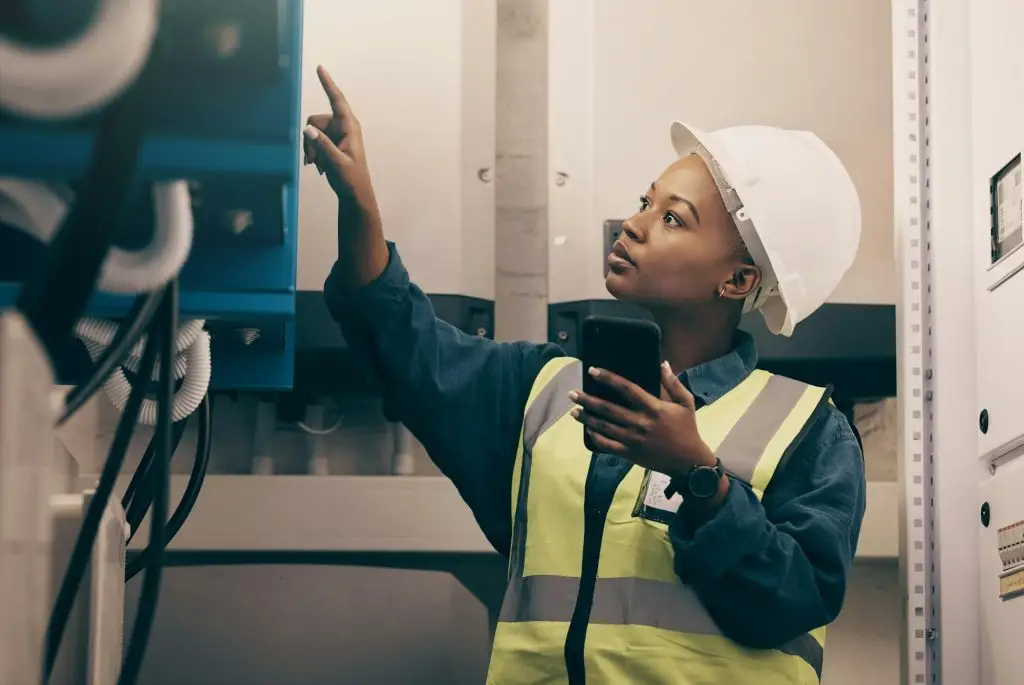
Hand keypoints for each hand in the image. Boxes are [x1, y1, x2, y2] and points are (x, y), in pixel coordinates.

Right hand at [303, 65, 381, 233]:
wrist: (354, 194)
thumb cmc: (351, 179)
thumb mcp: (337, 163)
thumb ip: (323, 145)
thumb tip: (307, 129)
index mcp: (350, 127)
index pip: (338, 101)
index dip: (328, 84)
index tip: (321, 68)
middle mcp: (343, 127)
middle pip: (315, 121)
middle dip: (310, 139)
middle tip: (313, 160)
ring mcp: (336, 135)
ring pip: (312, 132)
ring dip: (311, 149)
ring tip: (318, 165)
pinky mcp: (330, 143)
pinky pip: (313, 141)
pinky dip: (313, 153)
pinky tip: (319, 166)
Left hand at [569, 361, 715, 475]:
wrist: (688, 462)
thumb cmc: (687, 429)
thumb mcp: (686, 403)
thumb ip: (673, 383)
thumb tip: (662, 363)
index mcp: (653, 408)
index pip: (627, 388)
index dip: (608, 378)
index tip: (593, 371)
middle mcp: (640, 423)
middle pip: (608, 408)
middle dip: (587, 399)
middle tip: (572, 393)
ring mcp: (633, 440)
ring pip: (604, 427)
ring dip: (586, 418)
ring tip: (573, 411)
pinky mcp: (630, 454)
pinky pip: (608, 445)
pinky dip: (596, 437)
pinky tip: (588, 429)